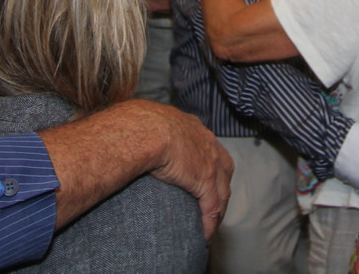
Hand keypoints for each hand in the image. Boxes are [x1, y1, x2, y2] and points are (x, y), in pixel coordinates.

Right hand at [139, 103, 233, 237]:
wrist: (145, 129)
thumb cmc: (139, 124)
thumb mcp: (149, 122)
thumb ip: (149, 131)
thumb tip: (134, 135)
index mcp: (194, 128)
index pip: (211, 150)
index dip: (212, 167)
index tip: (205, 181)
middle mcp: (207, 143)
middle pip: (224, 172)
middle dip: (221, 190)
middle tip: (212, 207)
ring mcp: (210, 162)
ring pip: (222, 193)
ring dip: (217, 211)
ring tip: (210, 226)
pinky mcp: (205, 180)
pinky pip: (212, 207)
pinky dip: (210, 223)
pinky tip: (205, 234)